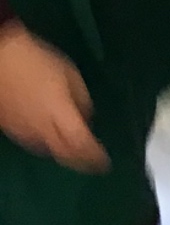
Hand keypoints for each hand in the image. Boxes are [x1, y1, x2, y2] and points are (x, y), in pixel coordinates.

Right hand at [0, 24, 105, 170]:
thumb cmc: (37, 61)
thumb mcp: (70, 74)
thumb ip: (82, 100)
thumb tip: (87, 118)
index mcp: (59, 113)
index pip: (81, 145)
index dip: (94, 157)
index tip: (105, 163)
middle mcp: (40, 129)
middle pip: (64, 156)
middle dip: (81, 162)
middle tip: (93, 163)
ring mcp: (22, 131)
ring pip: (47, 152)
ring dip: (64, 153)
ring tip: (76, 150)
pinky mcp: (9, 129)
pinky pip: (33, 144)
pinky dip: (48, 145)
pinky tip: (54, 138)